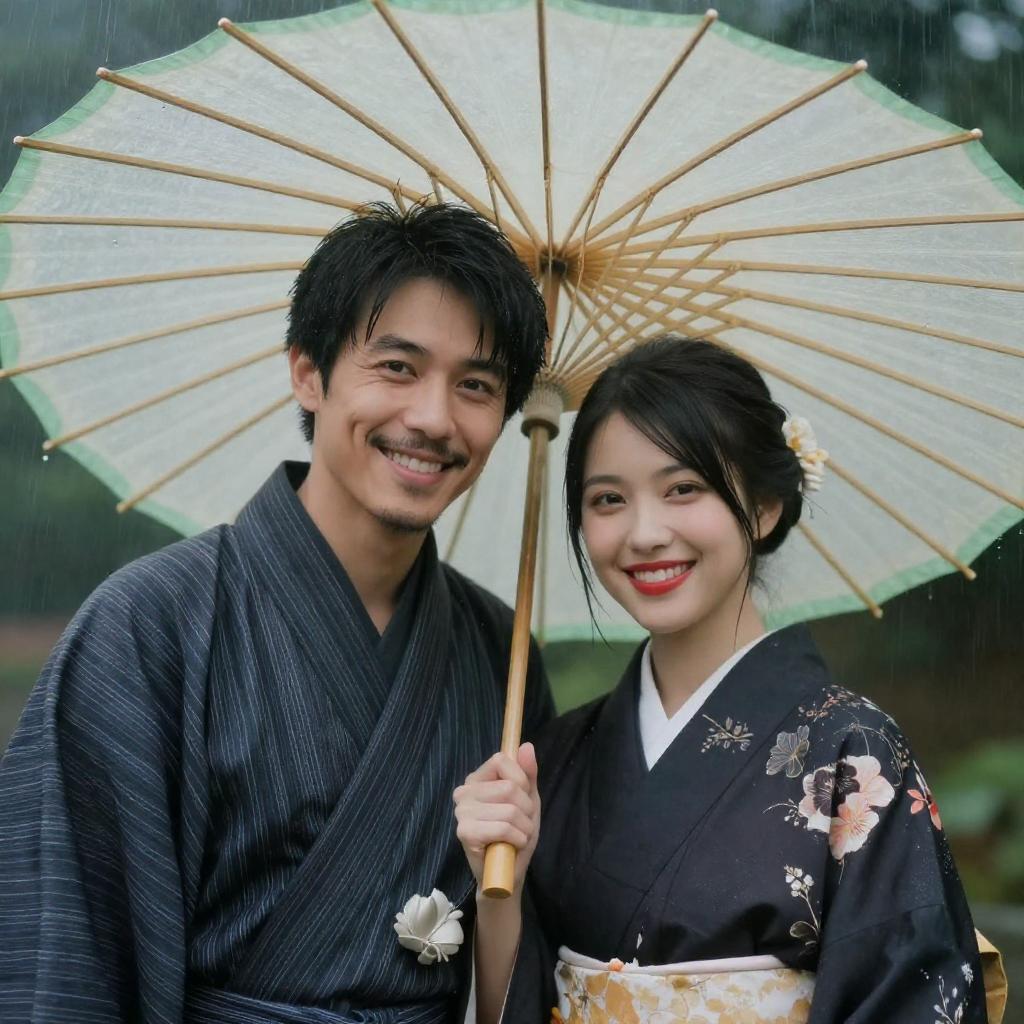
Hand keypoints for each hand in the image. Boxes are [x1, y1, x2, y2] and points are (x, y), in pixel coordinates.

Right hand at [453, 743, 539, 895]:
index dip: (521, 780)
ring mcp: (462, 811)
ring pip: (509, 809)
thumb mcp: (527, 800)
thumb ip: (527, 773)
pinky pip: (503, 827)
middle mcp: (464, 791)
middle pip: (509, 786)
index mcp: (477, 779)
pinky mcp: (464, 832)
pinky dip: (516, 838)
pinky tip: (510, 846)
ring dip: (524, 827)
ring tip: (516, 837)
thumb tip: (526, 746)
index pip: (502, 760)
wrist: (506, 874)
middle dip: (526, 810)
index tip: (523, 798)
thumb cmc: (515, 834)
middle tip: (521, 824)